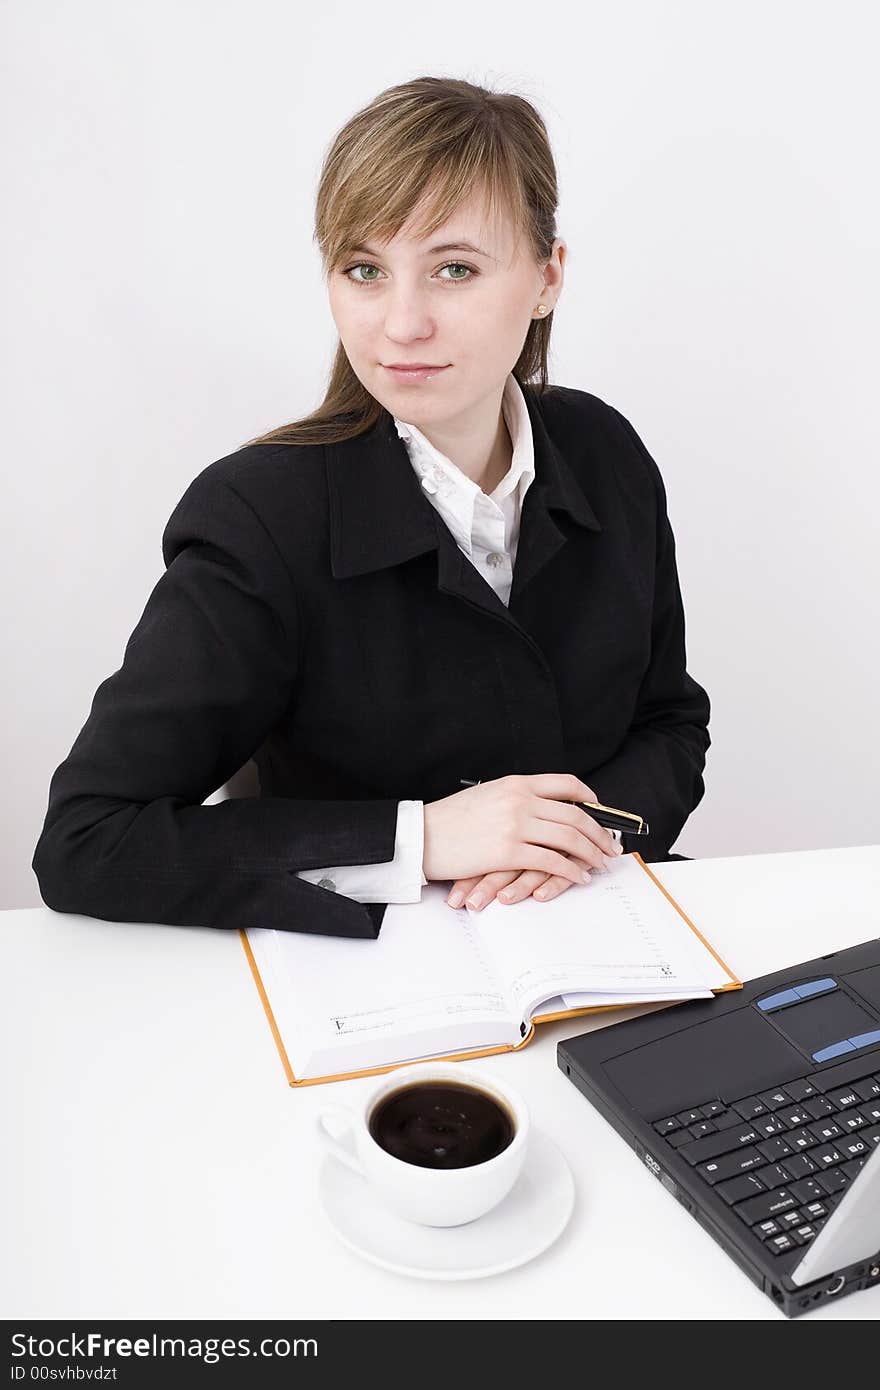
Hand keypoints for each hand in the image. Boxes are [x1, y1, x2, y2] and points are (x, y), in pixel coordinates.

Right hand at [422, 773, 622, 907]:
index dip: (588, 798)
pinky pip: (552, 861)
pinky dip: (571, 870)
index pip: (565, 784)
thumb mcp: (487, 796)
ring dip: (591, 853)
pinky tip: (579, 877)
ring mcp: (515, 825)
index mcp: (516, 783)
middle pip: (575, 814)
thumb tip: (541, 809)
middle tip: (610, 845)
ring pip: (569, 838)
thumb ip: (515, 798)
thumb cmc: (449, 820)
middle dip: (599, 832)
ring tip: (600, 863)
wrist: (422, 835)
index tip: (599, 809)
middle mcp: (520, 800)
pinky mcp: (508, 852)